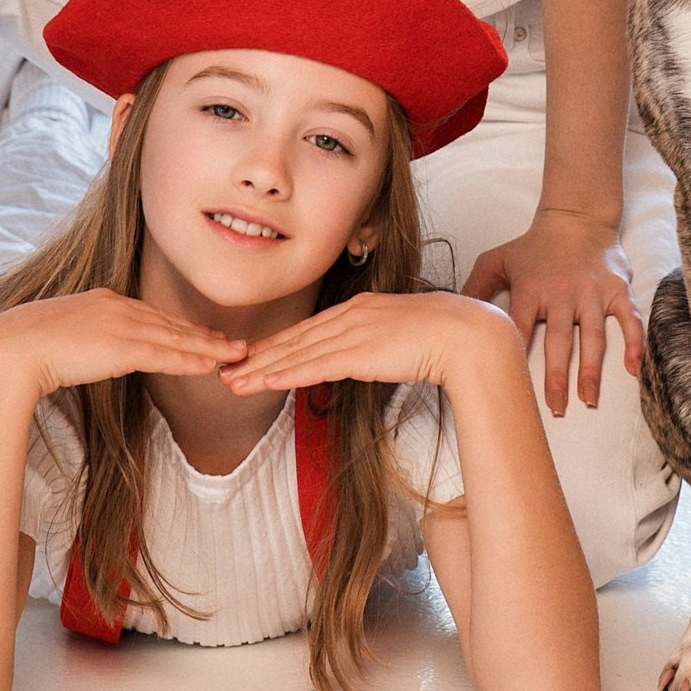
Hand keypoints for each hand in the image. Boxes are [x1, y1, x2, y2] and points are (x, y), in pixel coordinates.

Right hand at [0, 289, 243, 402]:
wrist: (10, 348)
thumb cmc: (22, 348)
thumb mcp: (59, 336)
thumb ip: (81, 339)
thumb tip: (86, 352)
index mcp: (101, 301)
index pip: (149, 315)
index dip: (177, 326)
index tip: (199, 333)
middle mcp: (116, 307)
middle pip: (169, 323)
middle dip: (201, 335)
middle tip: (231, 343)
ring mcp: (120, 325)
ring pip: (174, 338)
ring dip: (207, 348)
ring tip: (235, 355)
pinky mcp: (121, 347)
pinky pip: (164, 355)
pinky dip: (189, 360)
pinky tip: (209, 365)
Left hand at [225, 288, 521, 400]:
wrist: (465, 334)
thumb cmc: (445, 336)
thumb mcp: (402, 334)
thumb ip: (379, 342)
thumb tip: (369, 356)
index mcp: (361, 308)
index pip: (310, 329)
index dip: (279, 343)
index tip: (253, 355)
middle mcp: (351, 315)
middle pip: (295, 339)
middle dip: (259, 356)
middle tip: (226, 369)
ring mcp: (353, 332)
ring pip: (297, 353)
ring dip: (261, 370)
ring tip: (232, 383)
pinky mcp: (358, 352)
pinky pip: (313, 365)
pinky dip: (285, 374)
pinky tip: (264, 381)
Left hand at [462, 206, 641, 414]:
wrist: (576, 216)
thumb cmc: (534, 245)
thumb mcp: (497, 259)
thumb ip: (476, 288)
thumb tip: (454, 315)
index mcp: (531, 290)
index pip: (520, 329)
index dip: (516, 357)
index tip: (513, 386)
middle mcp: (562, 294)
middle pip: (559, 341)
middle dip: (557, 377)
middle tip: (556, 408)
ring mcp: (592, 293)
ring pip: (593, 337)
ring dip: (591, 370)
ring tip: (588, 399)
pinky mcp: (617, 290)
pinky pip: (629, 319)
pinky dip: (634, 344)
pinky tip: (633, 370)